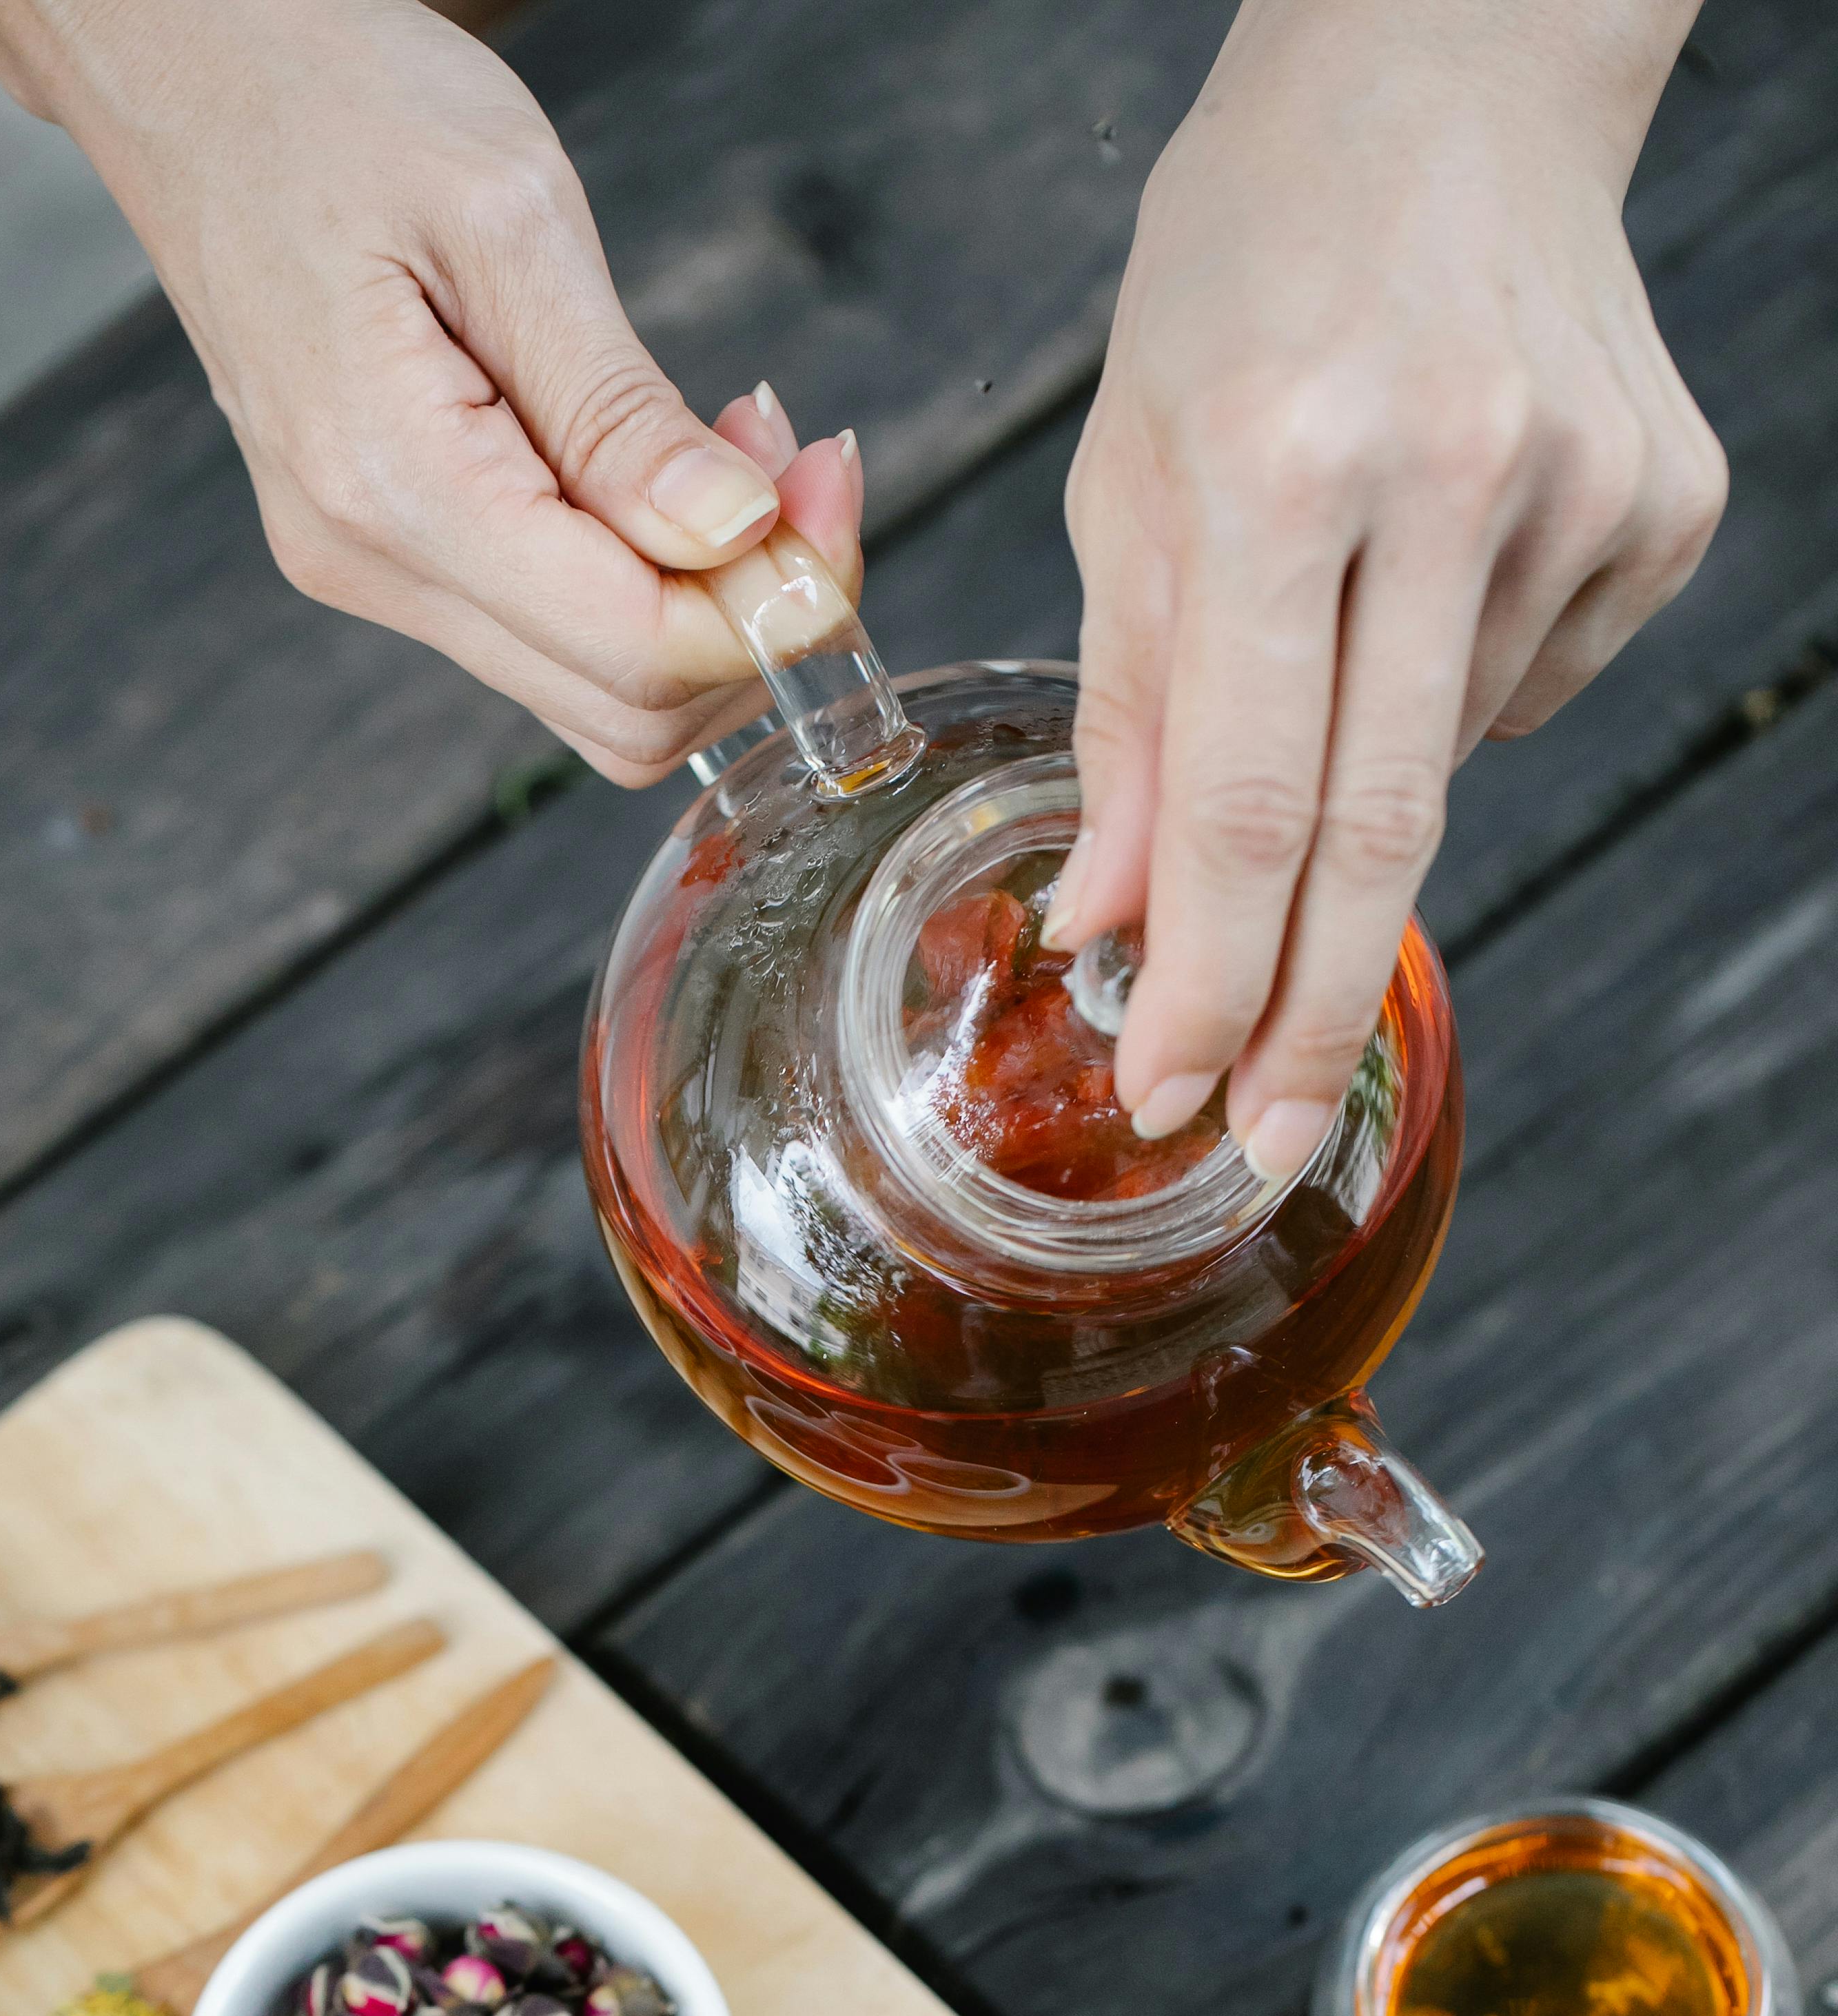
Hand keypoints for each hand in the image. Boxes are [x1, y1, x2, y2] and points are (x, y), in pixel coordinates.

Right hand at [0, 0, 862, 783]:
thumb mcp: (511, 218)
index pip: (636, 653)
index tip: (825, 488)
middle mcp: (372, 564)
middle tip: (803, 472)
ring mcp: (373, 572)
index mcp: (396, 486)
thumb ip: (620, 408)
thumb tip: (733, 540)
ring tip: (736, 455)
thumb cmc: (327, 100)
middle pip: (625, 714)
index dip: (768, 602)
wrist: (189, 74)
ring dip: (702, 605)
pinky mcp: (388, 553)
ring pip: (595, 693)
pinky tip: (660, 472)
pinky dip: (639, 580)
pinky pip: (549, 630)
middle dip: (750, 618)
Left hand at [1043, 0, 1724, 1177]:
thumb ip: (1129, 713)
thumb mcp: (1128, 468)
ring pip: (1453, 764)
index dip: (1214, 984)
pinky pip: (1539, 684)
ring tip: (1336, 636)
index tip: (1176, 1101)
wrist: (1448, 71)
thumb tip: (1119, 928)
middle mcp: (1446, 472)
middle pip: (1379, 836)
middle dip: (1313, 1017)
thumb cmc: (1251, 265)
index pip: (1247, 803)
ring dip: (1367, 783)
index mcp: (1281, 458)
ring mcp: (1578, 484)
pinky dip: (1462, 685)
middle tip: (1268, 1139)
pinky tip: (1431, 570)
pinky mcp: (1667, 495)